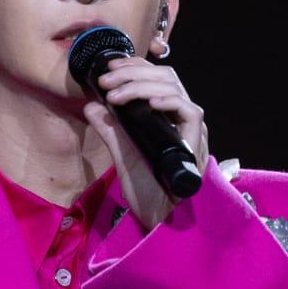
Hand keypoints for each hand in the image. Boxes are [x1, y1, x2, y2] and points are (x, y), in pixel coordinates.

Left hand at [81, 56, 207, 232]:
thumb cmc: (147, 190)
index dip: (133, 68)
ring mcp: (191, 129)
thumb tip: (91, 106)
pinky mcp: (196, 141)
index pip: (156, 78)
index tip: (107, 71)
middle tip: (107, 80)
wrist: (160, 220)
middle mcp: (181, 119)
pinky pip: (189, 111)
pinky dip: (168, 101)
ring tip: (116, 95)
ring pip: (174, 88)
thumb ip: (110, 130)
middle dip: (132, 72)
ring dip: (141, 84)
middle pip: (165, 77)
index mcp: (166, 118)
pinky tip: (148, 102)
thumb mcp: (121, 155)